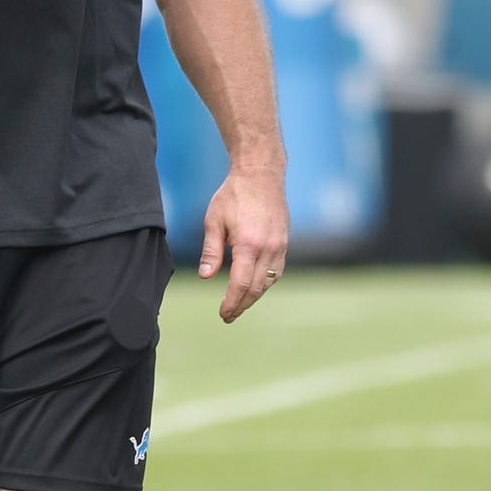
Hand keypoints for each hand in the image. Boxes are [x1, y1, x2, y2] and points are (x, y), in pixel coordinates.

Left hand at [200, 161, 288, 322]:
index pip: (240, 284)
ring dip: (254, 296)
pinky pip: (277, 270)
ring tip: (239, 304)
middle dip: (242, 305)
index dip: (231, 303)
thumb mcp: (214, 221)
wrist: (261, 174)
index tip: (222, 313)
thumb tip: (206, 277)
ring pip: (269, 282)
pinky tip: (254, 285)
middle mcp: (268, 248)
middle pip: (256, 288)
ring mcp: (280, 245)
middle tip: (228, 316)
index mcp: (248, 244)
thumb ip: (211, 251)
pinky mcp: (284, 241)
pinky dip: (266, 283)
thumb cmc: (234, 195)